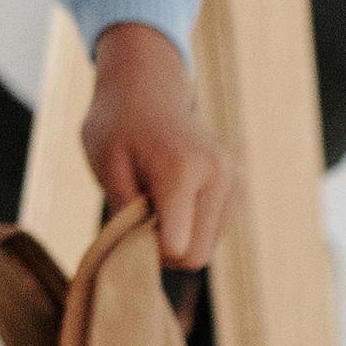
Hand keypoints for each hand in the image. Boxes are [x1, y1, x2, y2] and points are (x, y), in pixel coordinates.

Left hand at [79, 22, 233, 274]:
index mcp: (183, 170)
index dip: (147, 252)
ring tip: (154, 202)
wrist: (147, 90)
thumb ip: (126, 213)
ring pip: (208, 246)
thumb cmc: (117, 126)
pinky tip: (173, 200)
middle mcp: (219, 176)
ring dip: (179, 237)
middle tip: (135, 219)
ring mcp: (234, 181)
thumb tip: (144, 255)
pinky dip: (191, 226)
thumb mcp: (106, 166)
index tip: (126, 229)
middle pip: (198, 255)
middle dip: (163, 249)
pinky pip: (216, 232)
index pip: (179, 248)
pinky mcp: (238, 186)